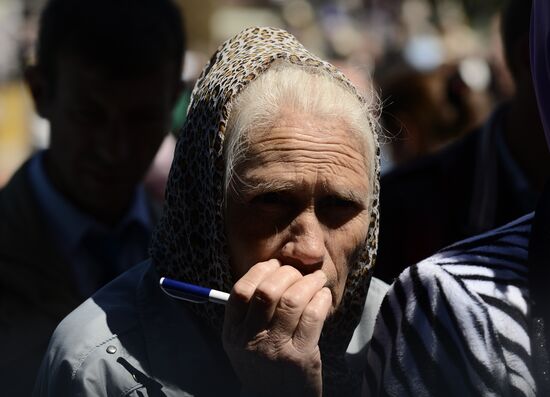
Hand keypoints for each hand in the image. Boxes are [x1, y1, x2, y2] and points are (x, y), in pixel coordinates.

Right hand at [222, 259, 331, 396]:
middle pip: (267, 292)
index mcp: (233, 333)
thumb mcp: (243, 342)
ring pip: (292, 301)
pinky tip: (323, 295)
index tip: (275, 264)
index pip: (241, 291)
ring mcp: (276, 349)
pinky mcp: (300, 357)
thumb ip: (248, 312)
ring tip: (316, 278)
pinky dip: (320, 299)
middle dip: (287, 273)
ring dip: (308, 282)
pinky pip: (313, 317)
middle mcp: (251, 340)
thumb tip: (271, 270)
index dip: (260, 271)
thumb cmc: (263, 365)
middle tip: (298, 271)